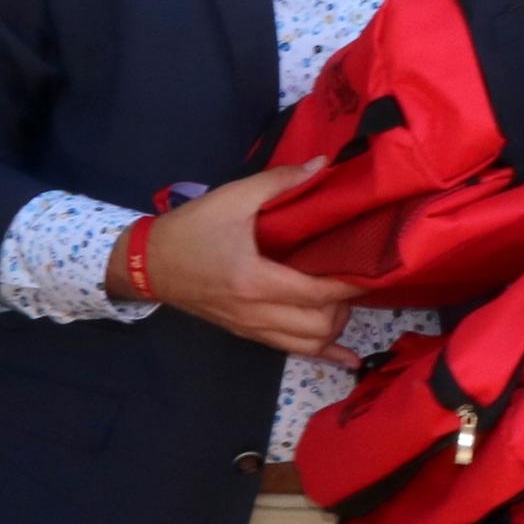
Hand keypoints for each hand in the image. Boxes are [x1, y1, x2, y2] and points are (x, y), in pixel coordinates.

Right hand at [143, 162, 366, 360]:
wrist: (148, 264)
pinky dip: (321, 353)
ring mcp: (251, 329)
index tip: (376, 271)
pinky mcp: (246, 334)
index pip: (316, 293)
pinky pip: (291, 351)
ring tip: (340, 302)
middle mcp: (256, 314)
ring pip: (307, 346)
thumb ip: (279, 182)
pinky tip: (345, 359)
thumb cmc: (190, 230)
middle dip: (343, 307)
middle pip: (318, 327)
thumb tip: (321, 164)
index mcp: (255, 281)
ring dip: (333, 328)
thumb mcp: (232, 198)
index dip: (350, 286)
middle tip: (350, 279)